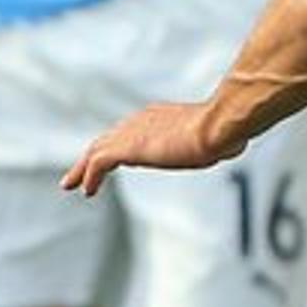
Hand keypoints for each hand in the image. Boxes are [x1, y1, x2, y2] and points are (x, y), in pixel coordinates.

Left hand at [62, 101, 237, 195]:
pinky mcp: (125, 147)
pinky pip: (97, 163)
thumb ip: (218, 140)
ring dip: (83, 168)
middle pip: (108, 138)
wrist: (218, 126)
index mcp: (161, 116)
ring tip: (72, 184)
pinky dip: (89, 175)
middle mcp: (142, 119)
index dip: (119, 145)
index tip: (113, 158)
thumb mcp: (221, 136)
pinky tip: (87, 190)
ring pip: (96, 149)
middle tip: (80, 172)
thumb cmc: (225, 131)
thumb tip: (235, 144)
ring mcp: (132, 132)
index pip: (132, 130)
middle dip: (93, 155)